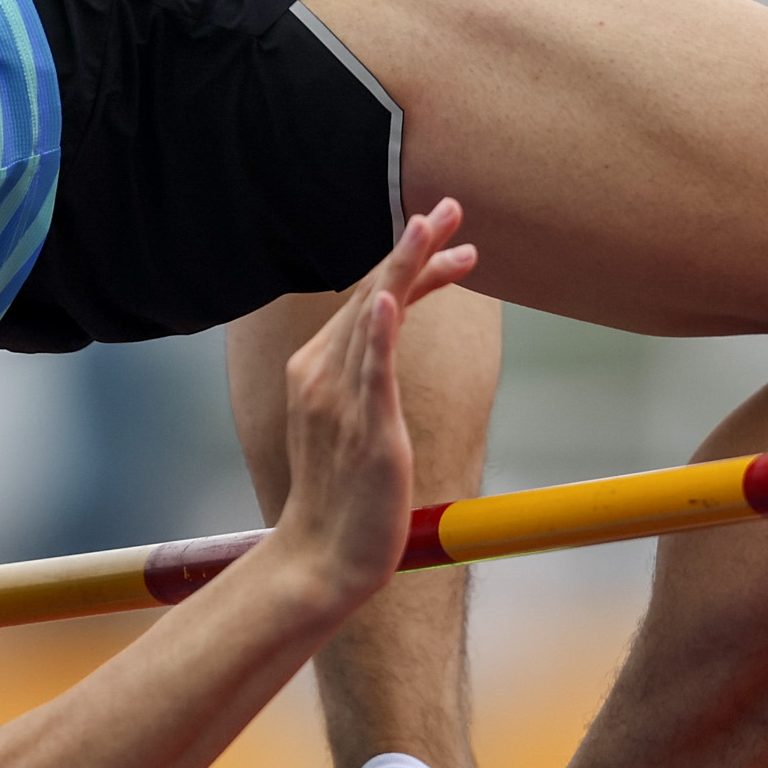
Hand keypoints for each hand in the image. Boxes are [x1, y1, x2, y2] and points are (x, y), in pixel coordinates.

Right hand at [276, 199, 476, 609]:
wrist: (321, 560)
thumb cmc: (340, 503)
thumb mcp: (350, 431)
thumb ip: (364, 391)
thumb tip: (384, 371)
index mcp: (316, 373)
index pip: (369, 304)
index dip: (408, 267)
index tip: (446, 239)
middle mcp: (321, 377)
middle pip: (373, 296)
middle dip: (412, 247)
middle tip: (451, 206)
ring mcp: (341, 401)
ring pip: (375, 318)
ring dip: (403, 265)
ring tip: (434, 223)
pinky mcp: (365, 430)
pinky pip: (370, 371)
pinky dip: (378, 331)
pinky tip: (392, 296)